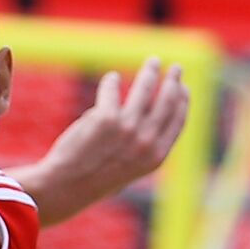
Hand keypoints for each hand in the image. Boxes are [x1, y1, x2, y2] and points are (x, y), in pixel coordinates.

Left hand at [16, 57, 190, 225]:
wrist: (65, 187)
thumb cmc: (94, 180)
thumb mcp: (129, 170)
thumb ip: (143, 148)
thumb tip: (149, 117)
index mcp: (156, 156)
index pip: (178, 120)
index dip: (183, 100)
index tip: (183, 87)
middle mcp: (146, 142)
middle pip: (168, 101)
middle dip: (174, 81)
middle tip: (176, 68)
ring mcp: (126, 129)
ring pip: (145, 90)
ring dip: (151, 72)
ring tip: (153, 61)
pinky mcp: (104, 118)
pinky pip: (112, 90)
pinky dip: (111, 82)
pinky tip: (111, 78)